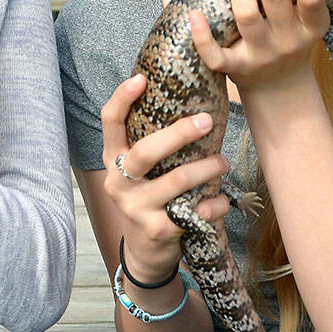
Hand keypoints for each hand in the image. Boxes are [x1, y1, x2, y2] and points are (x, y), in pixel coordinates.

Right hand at [99, 73, 229, 283]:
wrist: (145, 253)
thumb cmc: (149, 198)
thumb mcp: (139, 173)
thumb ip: (150, 144)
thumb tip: (188, 103)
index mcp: (113, 159)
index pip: (109, 123)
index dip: (121, 99)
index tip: (141, 79)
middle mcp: (119, 182)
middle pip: (145, 152)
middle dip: (178, 134)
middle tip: (206, 120)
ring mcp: (136, 208)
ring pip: (177, 181)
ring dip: (207, 168)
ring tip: (223, 161)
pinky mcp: (157, 230)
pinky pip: (195, 212)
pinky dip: (215, 204)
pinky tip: (221, 200)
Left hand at [190, 0, 327, 94]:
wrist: (280, 86)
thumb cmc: (290, 37)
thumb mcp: (307, 18)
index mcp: (311, 26)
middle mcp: (288, 41)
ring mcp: (261, 56)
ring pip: (246, 16)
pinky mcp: (236, 69)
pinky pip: (216, 56)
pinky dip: (203, 36)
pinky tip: (195, 13)